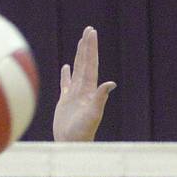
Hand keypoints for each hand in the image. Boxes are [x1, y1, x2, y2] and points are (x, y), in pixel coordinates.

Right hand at [53, 26, 115, 141]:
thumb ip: (100, 98)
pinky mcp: (66, 102)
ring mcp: (74, 96)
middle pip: (85, 63)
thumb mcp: (93, 115)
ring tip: (80, 43)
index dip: (91, 48)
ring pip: (77, 70)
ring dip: (79, 56)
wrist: (71, 146)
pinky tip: (66, 67)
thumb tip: (111, 83)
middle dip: (87, 46)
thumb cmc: (82, 134)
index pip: (91, 64)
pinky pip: (66, 84)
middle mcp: (83, 91)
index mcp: (89, 91)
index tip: (91, 33)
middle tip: (89, 30)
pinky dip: (66, 74)